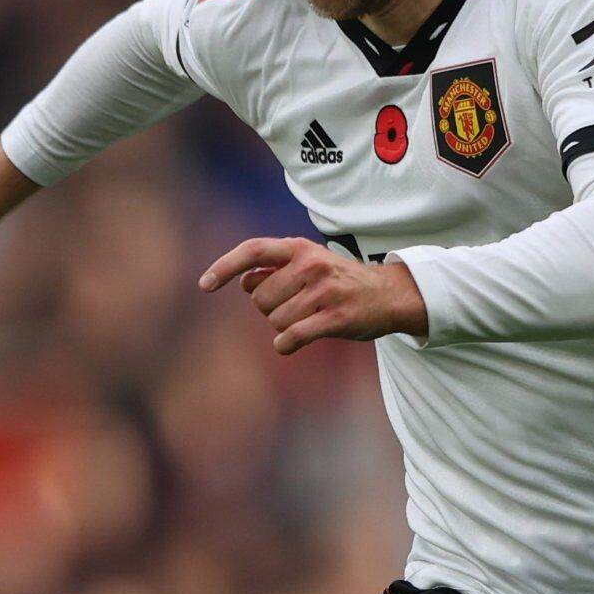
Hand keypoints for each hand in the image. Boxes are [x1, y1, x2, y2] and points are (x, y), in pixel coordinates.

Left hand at [200, 237, 427, 354]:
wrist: (389, 295)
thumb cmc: (341, 280)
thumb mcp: (309, 263)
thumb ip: (275, 268)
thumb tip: (243, 281)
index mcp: (300, 248)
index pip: (253, 251)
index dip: (224, 266)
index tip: (204, 285)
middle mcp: (311, 265)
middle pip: (260, 298)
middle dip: (270, 309)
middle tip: (295, 306)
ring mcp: (324, 291)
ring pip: (276, 321)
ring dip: (284, 327)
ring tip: (308, 318)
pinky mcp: (336, 318)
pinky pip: (292, 337)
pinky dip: (285, 344)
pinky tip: (290, 343)